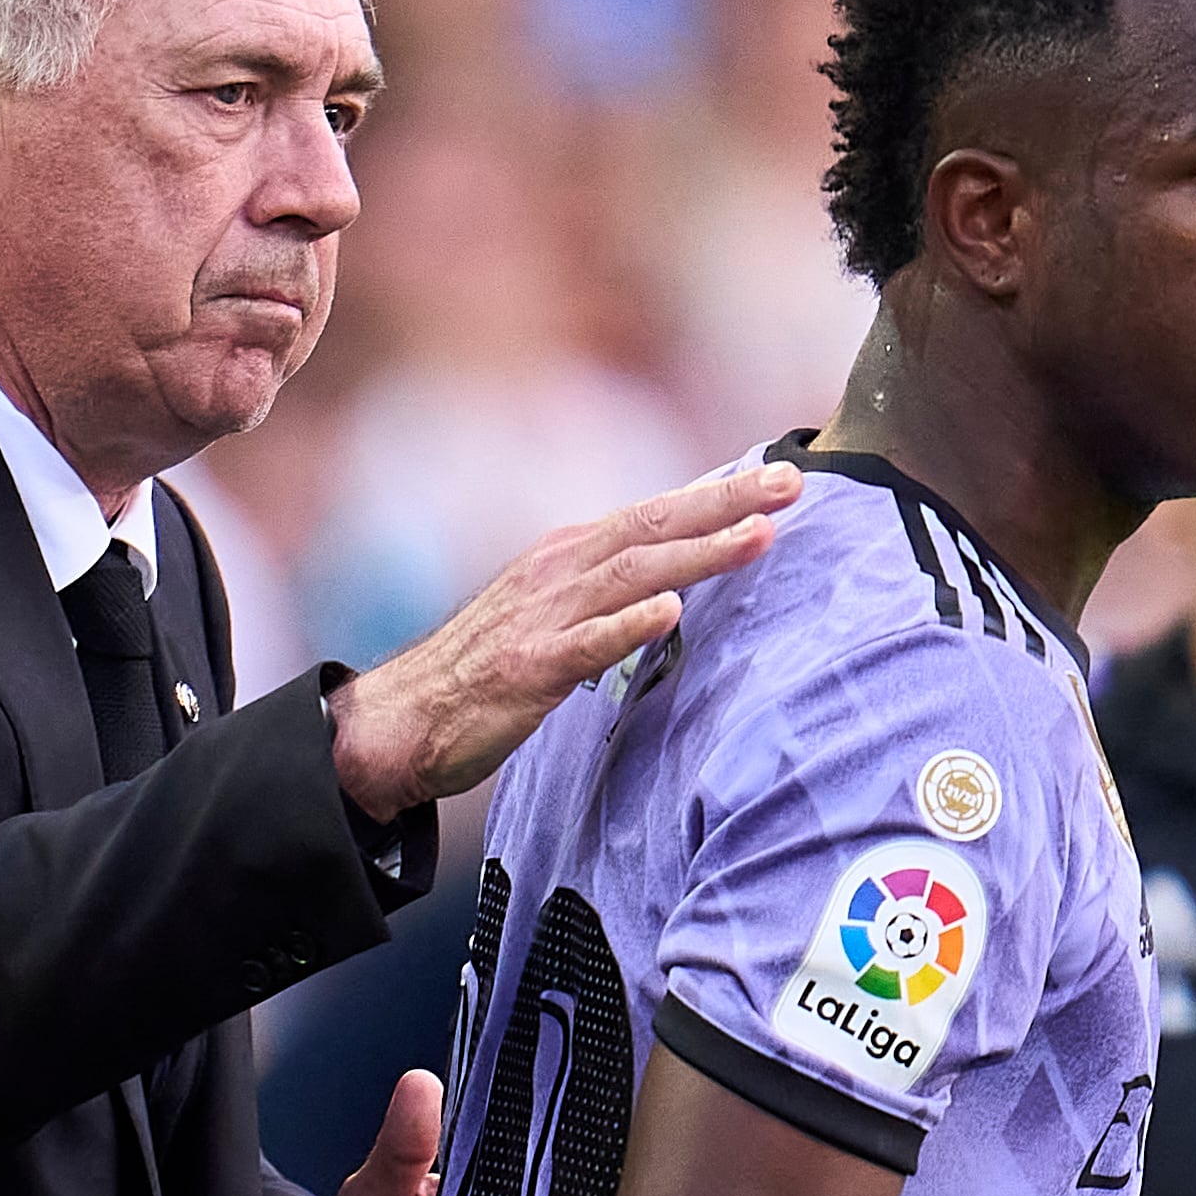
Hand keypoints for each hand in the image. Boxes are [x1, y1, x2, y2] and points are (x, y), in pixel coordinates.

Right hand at [329, 467, 796, 816]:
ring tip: (757, 539)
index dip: (719, 494)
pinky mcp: (527, 669)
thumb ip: (608, 589)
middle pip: (654, 527)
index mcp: (569, 555)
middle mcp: (559, 572)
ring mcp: (543, 618)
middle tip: (792, 484)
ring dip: (698, 554)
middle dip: (726, 503)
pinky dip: (628, 625)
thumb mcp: (552, 610)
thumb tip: (675, 577)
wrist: (403, 718)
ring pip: (632, 575)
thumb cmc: (485, 668)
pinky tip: (670, 613)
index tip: (782, 476)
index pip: (655, 514)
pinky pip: (586, 644)